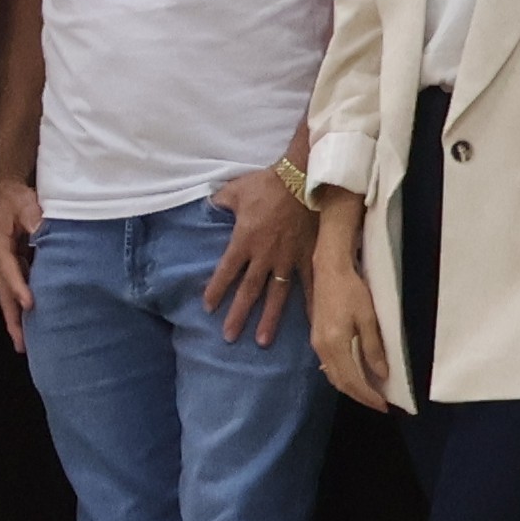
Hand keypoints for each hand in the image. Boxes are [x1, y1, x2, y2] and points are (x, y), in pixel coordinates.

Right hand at [0, 176, 42, 343]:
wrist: (1, 190)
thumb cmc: (11, 196)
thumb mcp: (23, 201)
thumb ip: (32, 215)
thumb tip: (42, 230)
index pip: (8, 270)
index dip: (19, 288)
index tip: (31, 305)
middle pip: (4, 294)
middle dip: (13, 320)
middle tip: (22, 344)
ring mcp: (2, 265)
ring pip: (8, 297)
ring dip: (16, 319)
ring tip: (26, 342)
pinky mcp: (10, 267)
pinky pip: (14, 291)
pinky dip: (20, 308)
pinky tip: (31, 320)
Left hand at [199, 168, 312, 348]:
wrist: (302, 179)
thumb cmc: (267, 184)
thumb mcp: (234, 191)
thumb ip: (219, 203)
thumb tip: (208, 207)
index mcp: (244, 242)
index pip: (225, 272)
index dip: (216, 290)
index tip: (208, 308)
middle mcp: (264, 256)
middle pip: (248, 291)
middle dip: (237, 315)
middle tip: (229, 337)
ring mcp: (288, 259)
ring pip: (276, 295)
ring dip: (269, 318)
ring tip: (262, 341)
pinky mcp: (309, 256)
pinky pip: (311, 284)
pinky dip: (311, 304)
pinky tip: (311, 323)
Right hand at [307, 204, 391, 410]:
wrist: (329, 270)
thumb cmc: (351, 291)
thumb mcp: (368, 319)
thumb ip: (373, 348)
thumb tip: (381, 374)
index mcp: (335, 345)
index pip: (352, 380)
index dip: (368, 396)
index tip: (385, 406)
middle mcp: (322, 348)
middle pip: (340, 382)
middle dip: (359, 396)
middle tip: (378, 404)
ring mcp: (317, 343)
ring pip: (332, 375)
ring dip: (350, 387)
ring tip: (368, 393)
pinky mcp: (317, 337)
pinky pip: (329, 365)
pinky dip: (342, 375)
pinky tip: (353, 374)